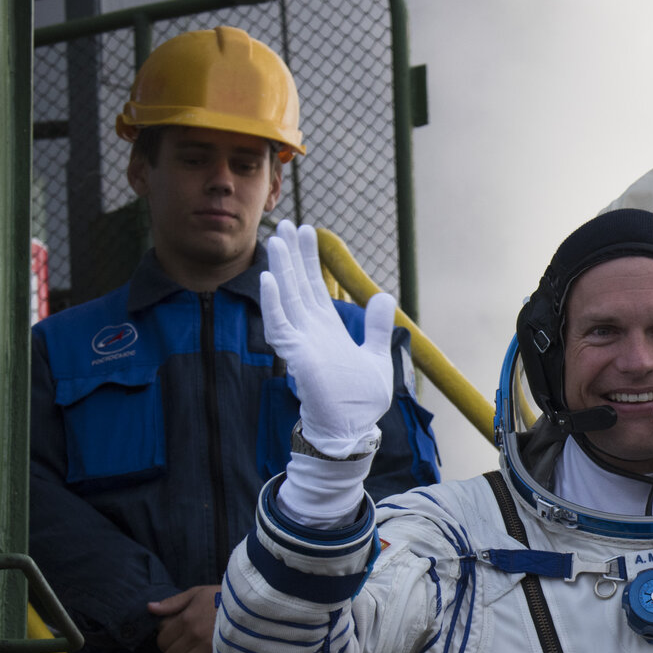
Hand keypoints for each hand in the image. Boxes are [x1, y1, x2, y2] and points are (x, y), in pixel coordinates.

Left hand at [148, 585, 219, 652]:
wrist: (253, 604)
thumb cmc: (224, 597)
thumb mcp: (198, 593)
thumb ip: (173, 602)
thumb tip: (150, 608)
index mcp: (186, 619)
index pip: (162, 641)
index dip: (166, 642)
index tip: (175, 639)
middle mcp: (194, 636)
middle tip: (185, 649)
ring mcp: (208, 648)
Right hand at [261, 219, 396, 456]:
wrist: (351, 429)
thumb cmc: (359, 401)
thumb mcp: (376, 357)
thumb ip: (376, 328)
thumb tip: (384, 297)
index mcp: (328, 328)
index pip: (315, 286)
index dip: (309, 259)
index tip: (306, 232)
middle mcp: (310, 330)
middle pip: (298, 284)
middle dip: (291, 254)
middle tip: (285, 223)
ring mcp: (301, 341)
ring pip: (286, 297)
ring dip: (280, 269)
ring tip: (274, 240)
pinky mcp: (296, 355)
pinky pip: (279, 324)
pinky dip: (273, 302)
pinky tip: (268, 279)